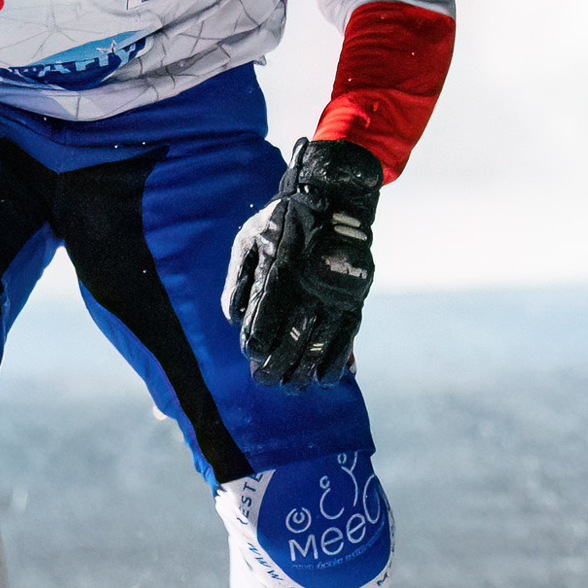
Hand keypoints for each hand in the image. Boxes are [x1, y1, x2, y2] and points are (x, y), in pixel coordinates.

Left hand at [226, 139, 383, 388]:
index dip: (254, 345)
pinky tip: (325, 379)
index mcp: (279, 272)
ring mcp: (335, 295)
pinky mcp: (355, 299)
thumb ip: (238, 280)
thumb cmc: (282, 221)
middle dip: (275, 367)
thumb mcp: (249, 239)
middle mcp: (308, 288)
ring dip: (303, 372)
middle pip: (289, 341)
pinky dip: (337, 362)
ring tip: (291, 387)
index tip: (251, 353)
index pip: (262, 323)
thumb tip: (232, 319)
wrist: (333, 199)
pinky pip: (347, 338)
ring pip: (318, 346)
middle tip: (264, 381)